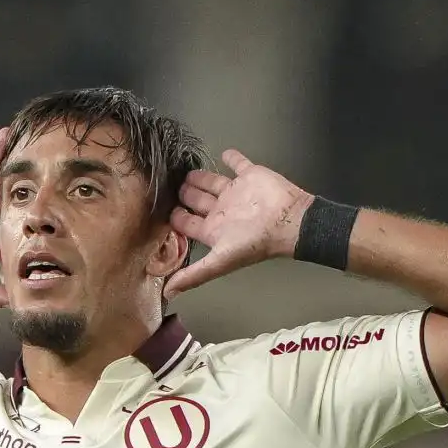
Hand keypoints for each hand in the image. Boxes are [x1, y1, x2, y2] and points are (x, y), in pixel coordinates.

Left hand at [164, 149, 314, 299]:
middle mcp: (223, 211)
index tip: (160, 210)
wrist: (287, 221)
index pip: (187, 223)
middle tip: (170, 186)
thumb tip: (168, 294)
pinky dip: (232, 158)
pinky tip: (224, 153)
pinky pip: (239, 164)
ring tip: (187, 172)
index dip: (175, 218)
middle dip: (184, 194)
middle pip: (197, 201)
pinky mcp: (250, 176)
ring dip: (200, 177)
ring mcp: (236, 193)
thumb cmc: (254, 242)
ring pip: (212, 182)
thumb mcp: (219, 262)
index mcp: (214, 230)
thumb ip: (193, 275)